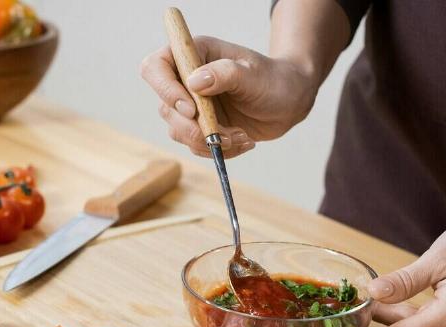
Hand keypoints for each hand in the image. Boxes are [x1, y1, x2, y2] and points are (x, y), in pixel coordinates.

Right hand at [140, 36, 317, 157]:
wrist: (289, 103)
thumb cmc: (274, 80)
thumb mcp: (253, 74)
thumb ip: (225, 74)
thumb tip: (194, 81)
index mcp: (194, 56)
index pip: (156, 68)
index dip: (165, 89)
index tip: (191, 108)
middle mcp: (187, 81)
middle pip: (165, 108)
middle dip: (192, 128)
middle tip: (220, 134)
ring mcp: (193, 107)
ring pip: (179, 132)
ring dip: (209, 142)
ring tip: (241, 137)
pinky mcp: (202, 128)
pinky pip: (197, 147)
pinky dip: (219, 151)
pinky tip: (243, 142)